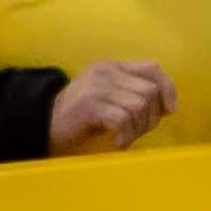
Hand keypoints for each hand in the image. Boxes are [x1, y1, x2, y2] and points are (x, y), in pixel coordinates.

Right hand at [46, 59, 174, 154]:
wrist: (43, 126)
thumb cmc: (81, 119)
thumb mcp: (109, 99)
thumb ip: (132, 95)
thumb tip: (167, 107)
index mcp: (112, 67)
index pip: (152, 68)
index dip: (167, 90)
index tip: (168, 111)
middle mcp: (106, 71)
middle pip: (150, 91)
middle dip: (150, 117)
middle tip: (135, 132)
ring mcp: (97, 86)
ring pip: (139, 105)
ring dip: (137, 128)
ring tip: (124, 137)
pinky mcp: (90, 104)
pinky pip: (123, 118)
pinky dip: (125, 134)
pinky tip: (117, 142)